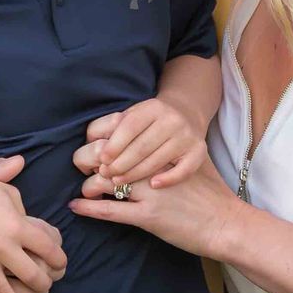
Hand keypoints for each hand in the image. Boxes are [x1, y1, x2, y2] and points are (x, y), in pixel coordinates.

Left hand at [68, 159, 245, 260]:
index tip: (97, 147)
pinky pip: (110, 211)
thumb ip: (168, 151)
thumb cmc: (211, 193)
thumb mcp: (191, 161)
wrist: (226, 223)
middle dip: (91, 162)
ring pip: (105, 182)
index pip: (123, 137)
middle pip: (109, 158)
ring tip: (84, 187)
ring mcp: (150, 192)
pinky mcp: (148, 216)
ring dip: (89, 184)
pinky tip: (76, 205)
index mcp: (164, 149)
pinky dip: (89, 208)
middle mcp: (154, 167)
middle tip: (84, 166)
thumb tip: (147, 145)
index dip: (104, 142)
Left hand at [75, 98, 208, 190]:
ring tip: (118, 183)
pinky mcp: (199, 152)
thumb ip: (116, 127)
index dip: (114, 144)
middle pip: (141, 146)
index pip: (130, 126)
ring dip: (135, 174)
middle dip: (120, 163)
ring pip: (157, 160)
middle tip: (106, 174)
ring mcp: (187, 136)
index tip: (102, 159)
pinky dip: (168, 178)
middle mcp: (172, 120)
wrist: (188, 114)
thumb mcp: (136, 116)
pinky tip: (153, 185)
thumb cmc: (152, 121)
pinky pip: (183, 170)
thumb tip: (92, 145)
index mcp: (153, 108)